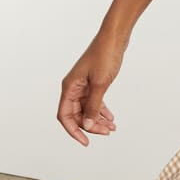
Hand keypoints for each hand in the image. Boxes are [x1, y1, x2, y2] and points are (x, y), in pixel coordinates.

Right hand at [57, 29, 125, 145]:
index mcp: (69, 88)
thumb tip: (88, 126)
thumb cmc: (105, 56)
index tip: (85, 142)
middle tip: (107, 133)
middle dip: (91, 126)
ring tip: (111, 128)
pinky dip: (102, 110)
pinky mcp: (93, 82)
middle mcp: (73, 87)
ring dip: (98, 119)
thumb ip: (93, 106)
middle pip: (77, 114)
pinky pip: (94, 101)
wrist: (115, 37)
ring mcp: (83, 85)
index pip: (65, 116)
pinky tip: (110, 118)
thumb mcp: (100, 84)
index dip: (73, 131)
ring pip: (87, 109)